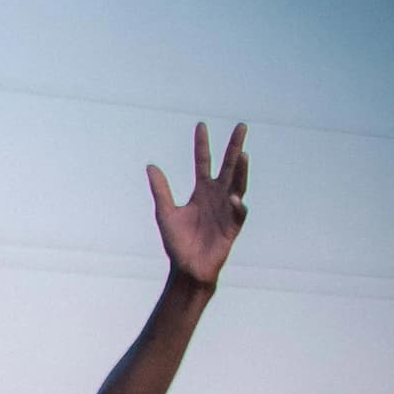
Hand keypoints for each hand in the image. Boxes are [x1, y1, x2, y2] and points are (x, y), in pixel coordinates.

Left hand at [150, 120, 247, 287]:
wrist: (187, 268)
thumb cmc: (177, 242)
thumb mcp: (165, 213)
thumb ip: (161, 190)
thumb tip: (151, 166)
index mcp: (201, 191)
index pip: (203, 162)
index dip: (202, 145)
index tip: (200, 125)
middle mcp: (217, 195)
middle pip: (228, 166)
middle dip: (234, 146)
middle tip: (241, 126)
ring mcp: (228, 208)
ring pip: (238, 184)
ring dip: (242, 170)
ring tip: (242, 154)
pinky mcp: (233, 225)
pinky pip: (238, 212)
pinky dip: (237, 205)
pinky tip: (234, 199)